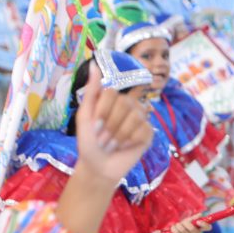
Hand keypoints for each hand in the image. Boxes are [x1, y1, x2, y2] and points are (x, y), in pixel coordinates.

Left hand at [55, 64, 155, 232]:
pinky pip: (144, 130)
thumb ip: (91, 91)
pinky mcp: (148, 134)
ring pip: (135, 117)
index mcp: (112, 99)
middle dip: (110, 125)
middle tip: (103, 139)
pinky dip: (130, 142)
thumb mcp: (84, 117)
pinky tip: (125, 147)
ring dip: (119, 135)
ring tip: (112, 145)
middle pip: (124, 104)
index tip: (94, 127)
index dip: (102, 111)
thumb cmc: (89, 143)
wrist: (99, 168)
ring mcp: (140, 119)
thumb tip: (94, 64)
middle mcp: (128, 105)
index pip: (111, 93)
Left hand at [169, 214, 210, 232]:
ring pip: (182, 229)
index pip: (207, 227)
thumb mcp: (190, 222)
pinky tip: (173, 228)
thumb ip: (194, 218)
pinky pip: (177, 232)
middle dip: (185, 223)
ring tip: (177, 225)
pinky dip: (173, 228)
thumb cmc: (185, 228)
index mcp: (200, 229)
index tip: (198, 221)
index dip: (204, 224)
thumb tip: (200, 214)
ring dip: (178, 225)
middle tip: (182, 222)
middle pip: (191, 228)